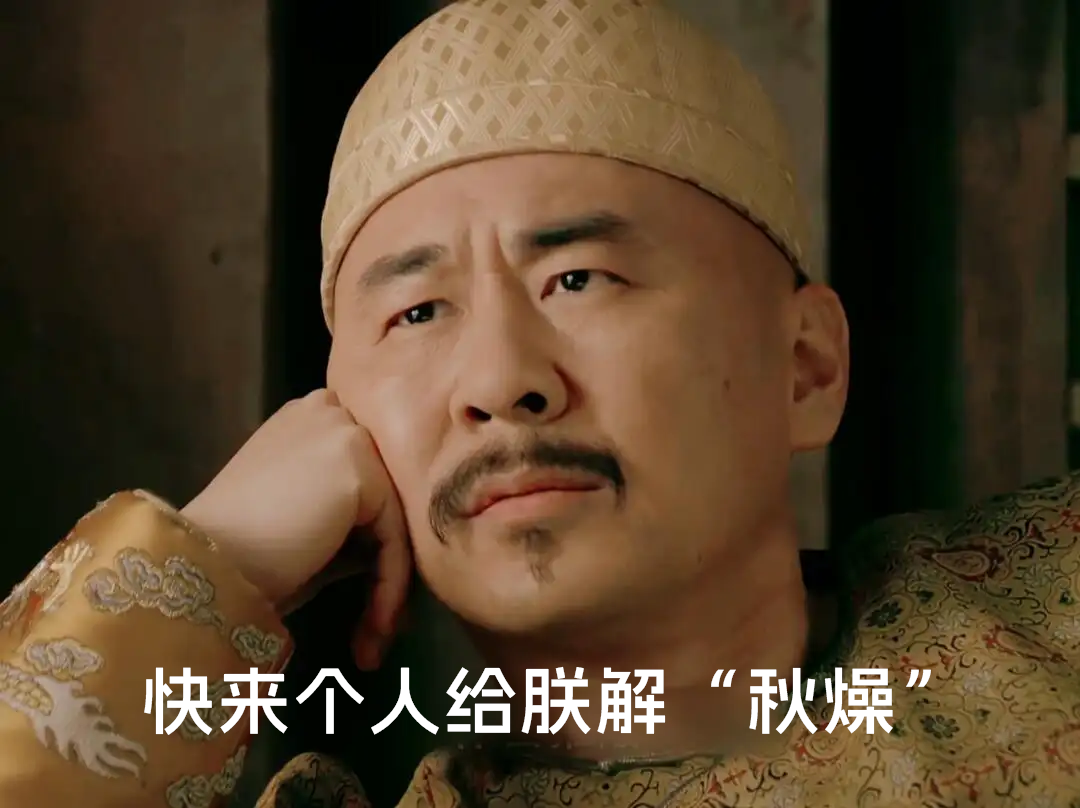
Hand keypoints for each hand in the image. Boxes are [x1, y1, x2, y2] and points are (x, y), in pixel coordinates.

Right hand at [180, 389, 408, 668]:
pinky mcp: (357, 468)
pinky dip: (389, 589)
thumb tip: (401, 545)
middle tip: (378, 629)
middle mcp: (328, 410)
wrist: (201, 567)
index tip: (371, 597)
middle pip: (387, 494)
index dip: (376, 536)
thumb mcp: (304, 520)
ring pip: (395, 519)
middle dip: (388, 564)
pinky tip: (372, 631)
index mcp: (310, 417)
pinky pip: (394, 537)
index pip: (369, 474)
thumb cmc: (239, 553)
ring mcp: (344, 433)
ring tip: (371, 645)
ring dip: (389, 588)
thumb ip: (353, 516)